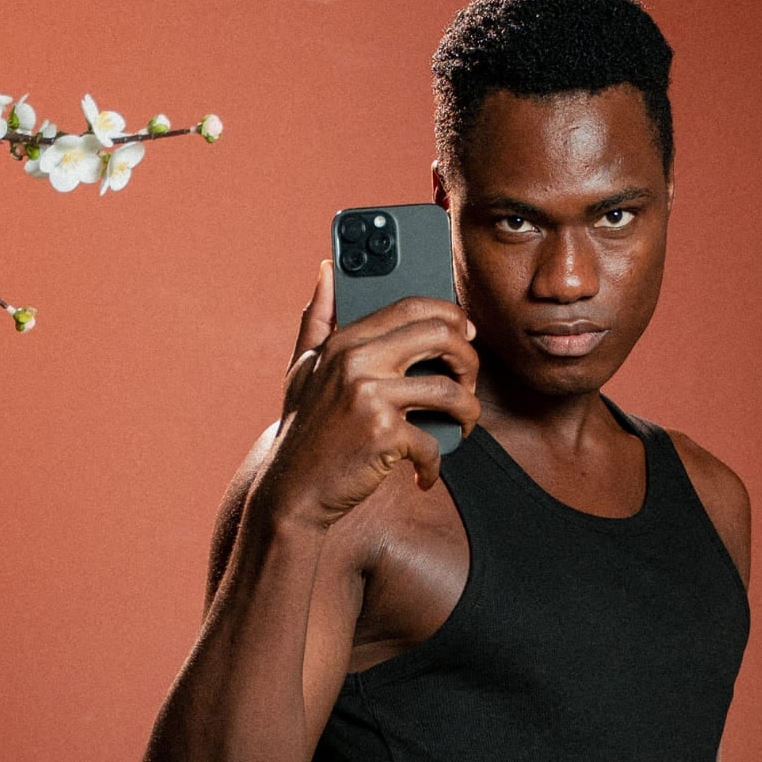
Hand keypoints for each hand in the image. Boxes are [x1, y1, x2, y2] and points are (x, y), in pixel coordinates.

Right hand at [254, 258, 480, 533]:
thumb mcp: (302, 368)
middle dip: (469, 360)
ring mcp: (371, 397)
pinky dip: (434, 466)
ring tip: (461, 427)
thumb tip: (327, 270)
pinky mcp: (384, 436)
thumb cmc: (303, 431)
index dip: (451, 316)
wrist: (291, 491)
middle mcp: (358, 361)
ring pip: (450, 391)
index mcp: (345, 340)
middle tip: (468, 383)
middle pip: (442, 336)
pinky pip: (433, 443)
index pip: (413, 306)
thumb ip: (317, 318)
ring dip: (469, 412)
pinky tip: (422, 474)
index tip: (465, 336)